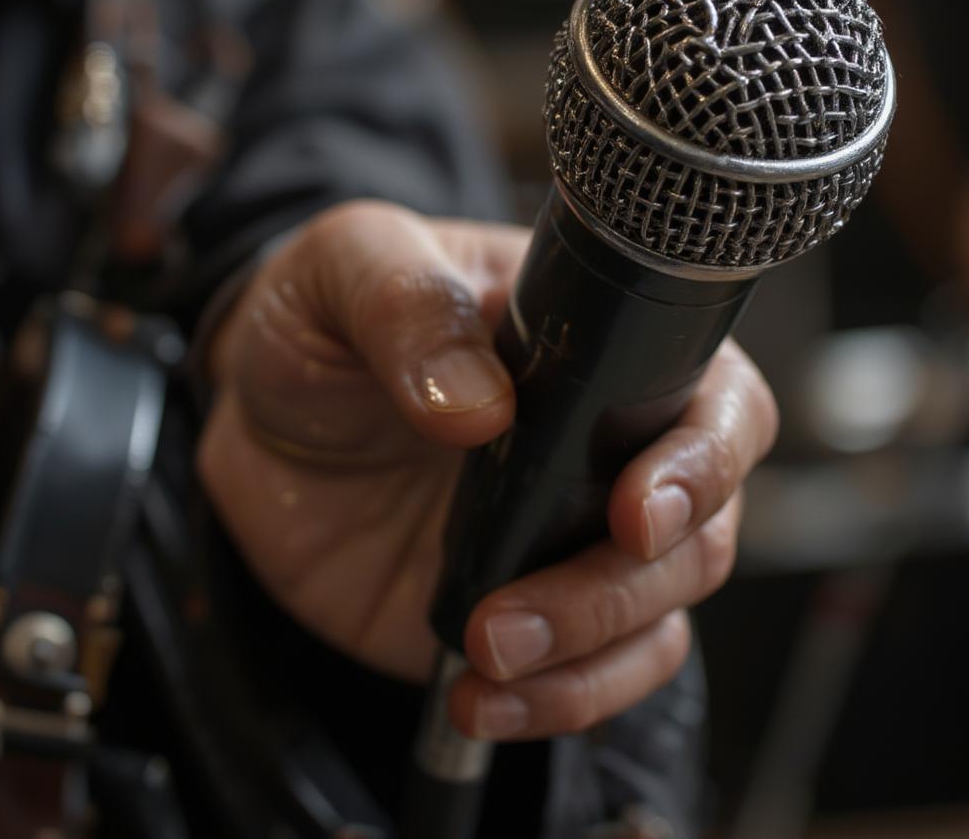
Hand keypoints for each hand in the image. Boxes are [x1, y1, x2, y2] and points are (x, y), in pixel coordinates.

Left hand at [197, 200, 777, 740]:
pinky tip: (480, 696)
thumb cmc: (317, 327)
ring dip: (588, 650)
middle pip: (700, 525)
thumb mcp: (343, 269)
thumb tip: (485, 406)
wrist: (254, 428)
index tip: (636, 510)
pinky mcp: (531, 602)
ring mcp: (571, 528)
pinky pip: (596, 670)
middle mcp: (604, 440)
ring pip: (660, 609)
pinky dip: (559, 698)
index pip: (714, 396)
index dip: (703, 459)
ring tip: (484, 651)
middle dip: (626, 582)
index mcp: (595, 343)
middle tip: (518, 607)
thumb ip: (407, 309)